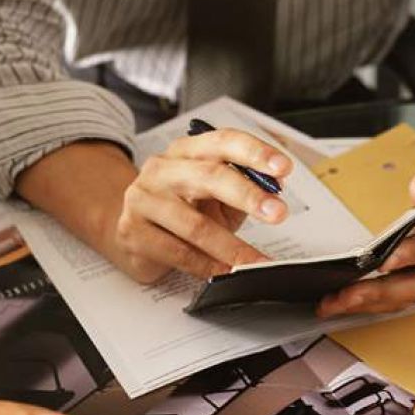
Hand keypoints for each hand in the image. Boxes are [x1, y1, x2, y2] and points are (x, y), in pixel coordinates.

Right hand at [116, 128, 291, 282]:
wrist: (131, 232)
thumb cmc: (180, 211)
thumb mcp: (214, 194)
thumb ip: (243, 188)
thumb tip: (275, 189)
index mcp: (187, 151)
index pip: (223, 142)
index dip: (255, 152)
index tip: (283, 168)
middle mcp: (162, 169)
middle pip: (209, 176)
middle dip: (248, 195)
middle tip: (277, 213)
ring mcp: (144, 200)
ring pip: (194, 224)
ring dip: (230, 246)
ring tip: (253, 260)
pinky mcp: (133, 232)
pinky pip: (177, 252)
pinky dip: (206, 266)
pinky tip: (223, 272)